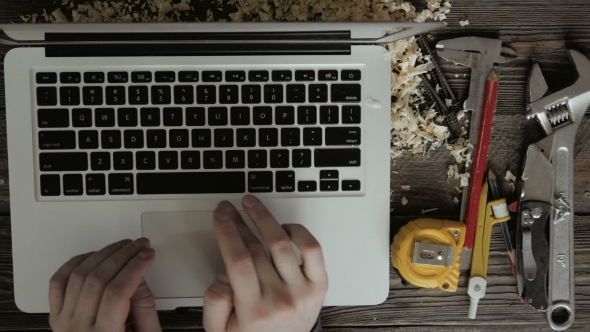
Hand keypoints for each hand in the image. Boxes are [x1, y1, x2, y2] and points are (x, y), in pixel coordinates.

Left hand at [48, 238, 161, 331]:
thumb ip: (145, 307)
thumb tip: (139, 275)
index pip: (117, 291)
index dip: (135, 267)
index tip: (148, 255)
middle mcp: (78, 330)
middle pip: (97, 279)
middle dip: (123, 255)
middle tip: (140, 245)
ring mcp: (63, 323)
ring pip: (77, 275)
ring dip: (103, 253)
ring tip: (123, 247)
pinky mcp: (56, 318)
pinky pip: (58, 282)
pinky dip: (75, 263)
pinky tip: (93, 256)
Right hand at [204, 195, 327, 331]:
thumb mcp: (219, 329)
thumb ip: (215, 301)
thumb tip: (224, 272)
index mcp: (254, 311)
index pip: (238, 261)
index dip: (227, 232)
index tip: (220, 216)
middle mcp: (281, 300)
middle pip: (256, 248)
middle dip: (239, 222)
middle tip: (229, 209)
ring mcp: (302, 291)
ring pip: (281, 244)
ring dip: (264, 219)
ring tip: (252, 206)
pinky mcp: (318, 285)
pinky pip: (312, 250)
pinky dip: (299, 232)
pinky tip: (284, 227)